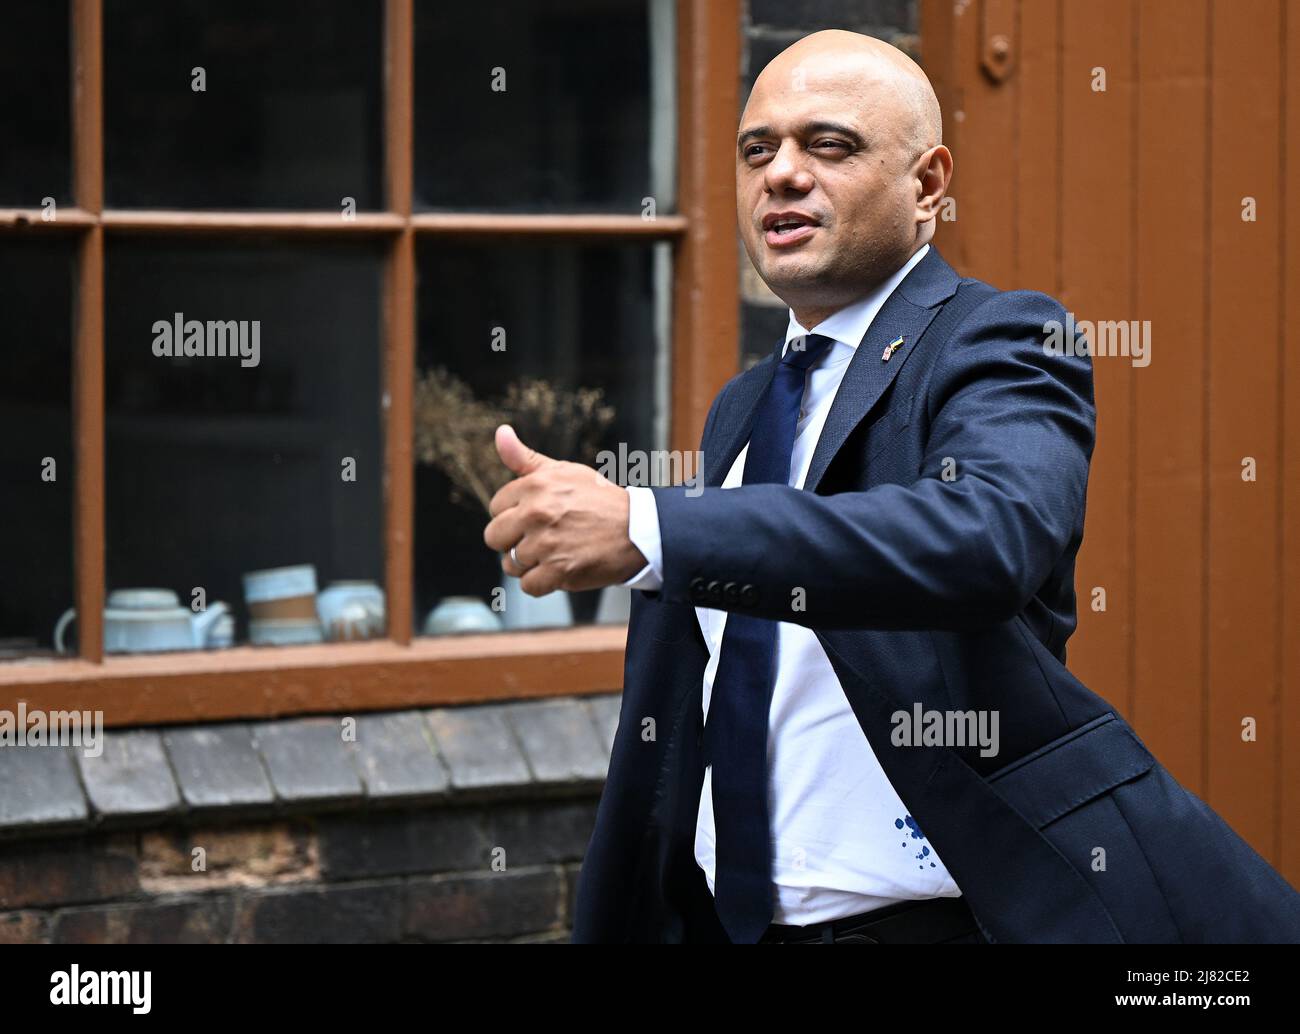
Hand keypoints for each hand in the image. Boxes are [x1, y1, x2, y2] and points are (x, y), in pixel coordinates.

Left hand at [483, 425, 647, 595]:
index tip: (534, 517)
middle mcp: (537, 514)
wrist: (638, 530)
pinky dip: (541, 583)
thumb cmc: (600, 500)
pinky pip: (528, 585)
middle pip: (494, 537)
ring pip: (510, 563)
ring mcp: (547, 545)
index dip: (513, 514)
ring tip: (553, 553)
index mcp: (535, 486)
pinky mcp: (559, 572)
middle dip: (513, 539)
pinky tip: (558, 570)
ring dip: (529, 564)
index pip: (496, 506)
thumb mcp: (564, 471)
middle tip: (540, 537)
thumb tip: (500, 433)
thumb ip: (525, 458)